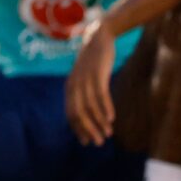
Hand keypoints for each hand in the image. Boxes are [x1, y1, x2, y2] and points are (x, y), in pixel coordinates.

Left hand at [66, 20, 117, 145]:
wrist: (98, 37)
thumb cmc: (93, 61)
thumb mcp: (84, 77)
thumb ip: (83, 93)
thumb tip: (87, 113)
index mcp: (69, 88)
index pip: (71, 114)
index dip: (78, 129)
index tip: (86, 141)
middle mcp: (74, 85)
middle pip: (79, 113)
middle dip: (88, 130)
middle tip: (98, 142)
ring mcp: (85, 79)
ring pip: (91, 107)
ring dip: (99, 122)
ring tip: (108, 134)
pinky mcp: (97, 74)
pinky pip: (101, 95)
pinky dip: (106, 108)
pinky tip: (111, 119)